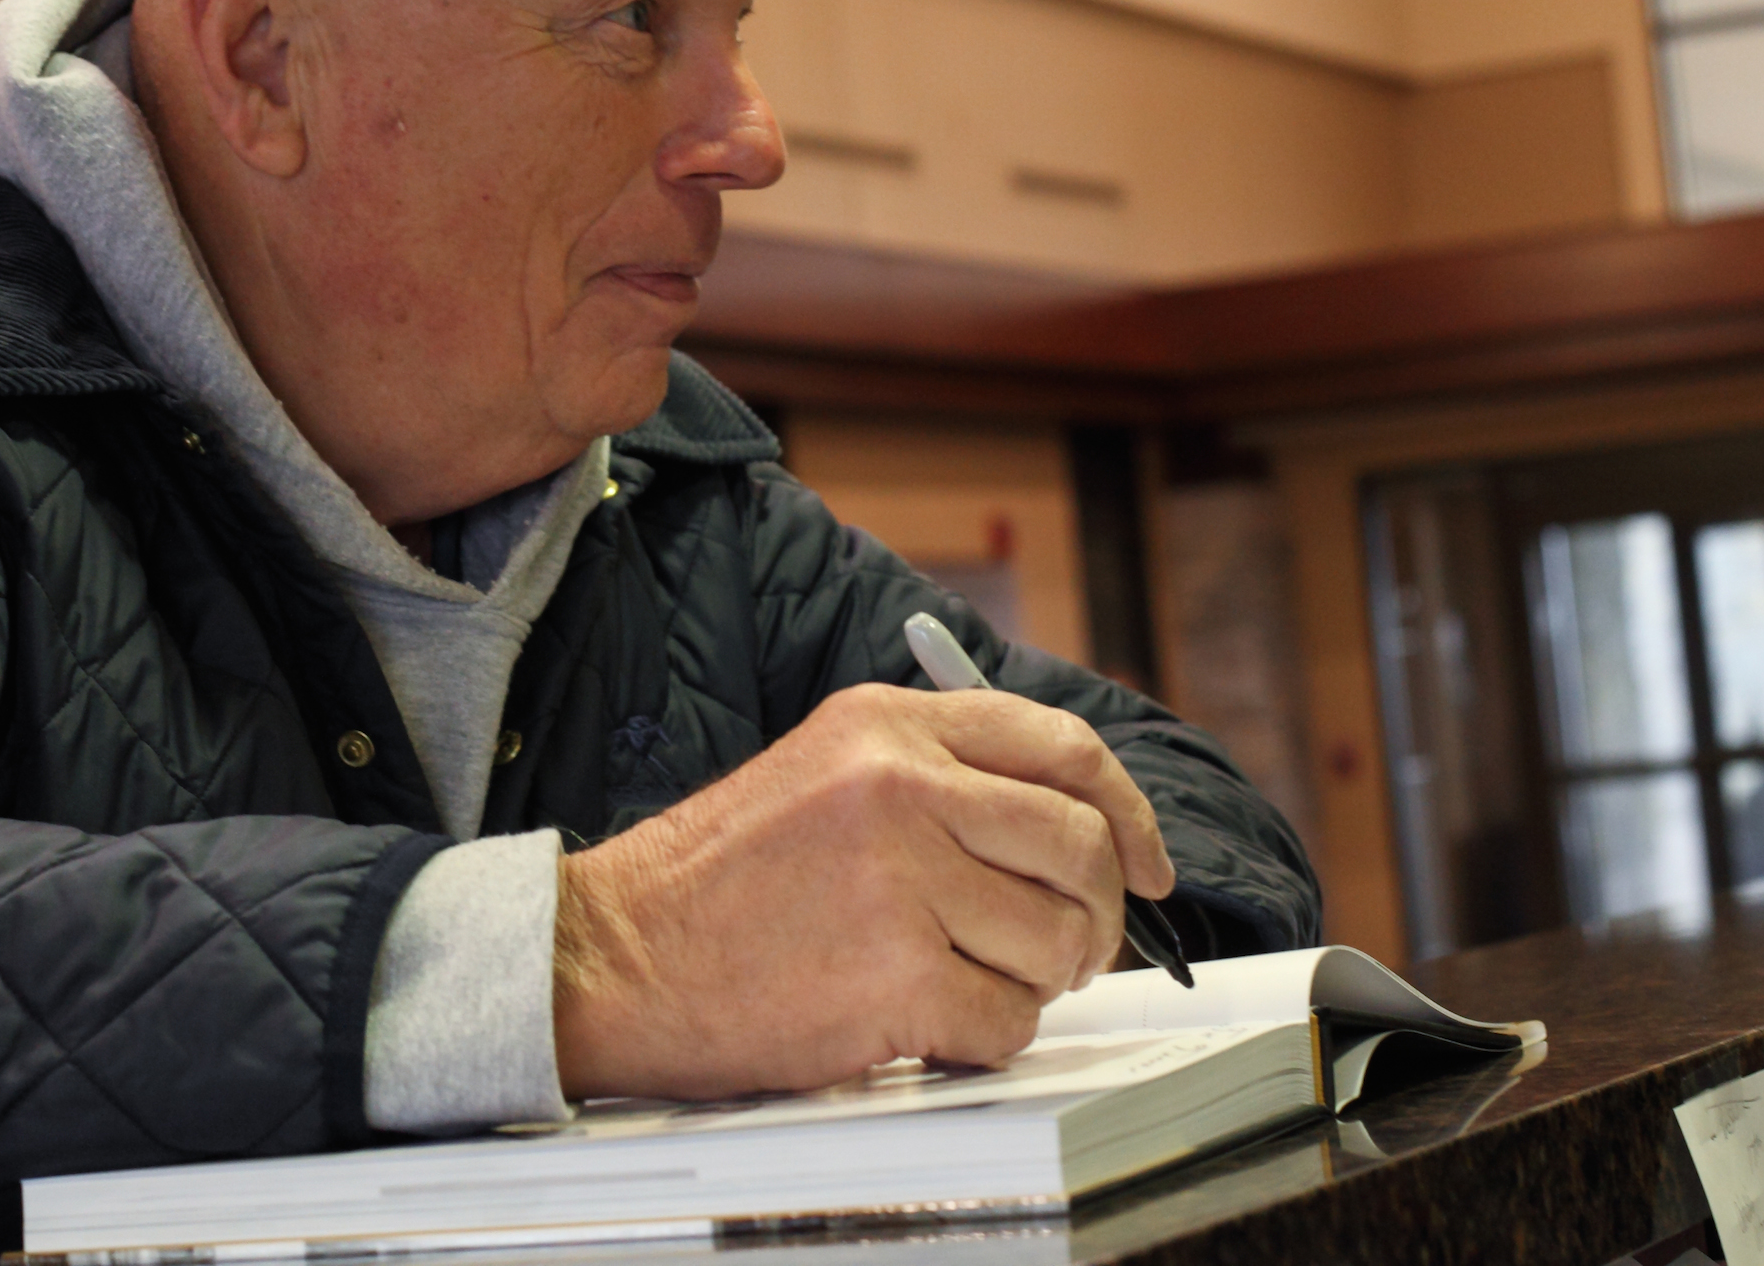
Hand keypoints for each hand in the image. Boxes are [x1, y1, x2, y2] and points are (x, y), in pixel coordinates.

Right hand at [550, 682, 1175, 1099]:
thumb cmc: (715, 880)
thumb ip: (938, 776)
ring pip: (1056, 942)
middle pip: (1081, 847)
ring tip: (966, 983)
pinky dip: (984, 1039)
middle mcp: (902, 787)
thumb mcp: (824, 770)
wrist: (613, 955)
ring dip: (1033, 983)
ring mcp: (901, 880)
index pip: (1064, 748)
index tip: (1149, 866)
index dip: (1129, 814)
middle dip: (1097, 915)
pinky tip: (927, 1025)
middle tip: (1070, 951)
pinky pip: (1006, 1022)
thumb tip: (1071, 829)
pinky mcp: (894, 976)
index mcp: (888, 725)